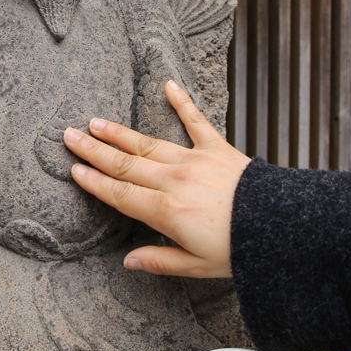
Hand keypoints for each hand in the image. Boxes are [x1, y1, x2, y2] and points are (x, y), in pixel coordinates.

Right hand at [63, 81, 250, 277]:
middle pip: (125, 163)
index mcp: (166, 212)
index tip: (74, 171)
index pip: (120, 193)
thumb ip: (160, 261)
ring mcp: (195, 160)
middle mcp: (174, 181)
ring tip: (96, 122)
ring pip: (148, 143)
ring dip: (120, 133)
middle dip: (94, 151)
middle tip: (69, 137)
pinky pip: (196, 121)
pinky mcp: (217, 148)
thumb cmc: (240, 248)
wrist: (281, 225)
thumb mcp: (197, 266)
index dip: (95, 182)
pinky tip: (168, 85)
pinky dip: (182, 102)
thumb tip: (128, 261)